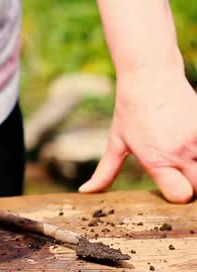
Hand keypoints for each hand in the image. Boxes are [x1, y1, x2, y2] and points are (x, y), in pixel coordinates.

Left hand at [79, 68, 196, 202]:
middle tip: (180, 176)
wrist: (151, 76)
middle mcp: (179, 152)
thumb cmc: (130, 110)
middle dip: (191, 188)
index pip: (180, 195)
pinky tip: (191, 145)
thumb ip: (105, 172)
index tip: (171, 187)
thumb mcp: (116, 142)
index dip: (177, 195)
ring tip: (186, 160)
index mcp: (155, 159)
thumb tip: (85, 191)